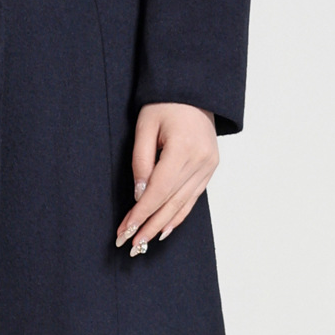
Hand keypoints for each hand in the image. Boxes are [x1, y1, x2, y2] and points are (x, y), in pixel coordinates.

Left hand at [114, 103, 217, 254]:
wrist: (194, 89)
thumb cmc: (165, 102)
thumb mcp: (145, 125)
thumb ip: (141, 160)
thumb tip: (139, 194)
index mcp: (183, 148)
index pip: (158, 191)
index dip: (140, 213)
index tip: (124, 229)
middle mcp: (200, 161)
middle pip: (171, 203)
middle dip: (148, 226)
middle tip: (130, 245)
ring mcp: (208, 167)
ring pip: (183, 205)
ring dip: (162, 226)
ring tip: (143, 243)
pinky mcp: (210, 169)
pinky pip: (193, 198)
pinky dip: (178, 215)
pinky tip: (164, 228)